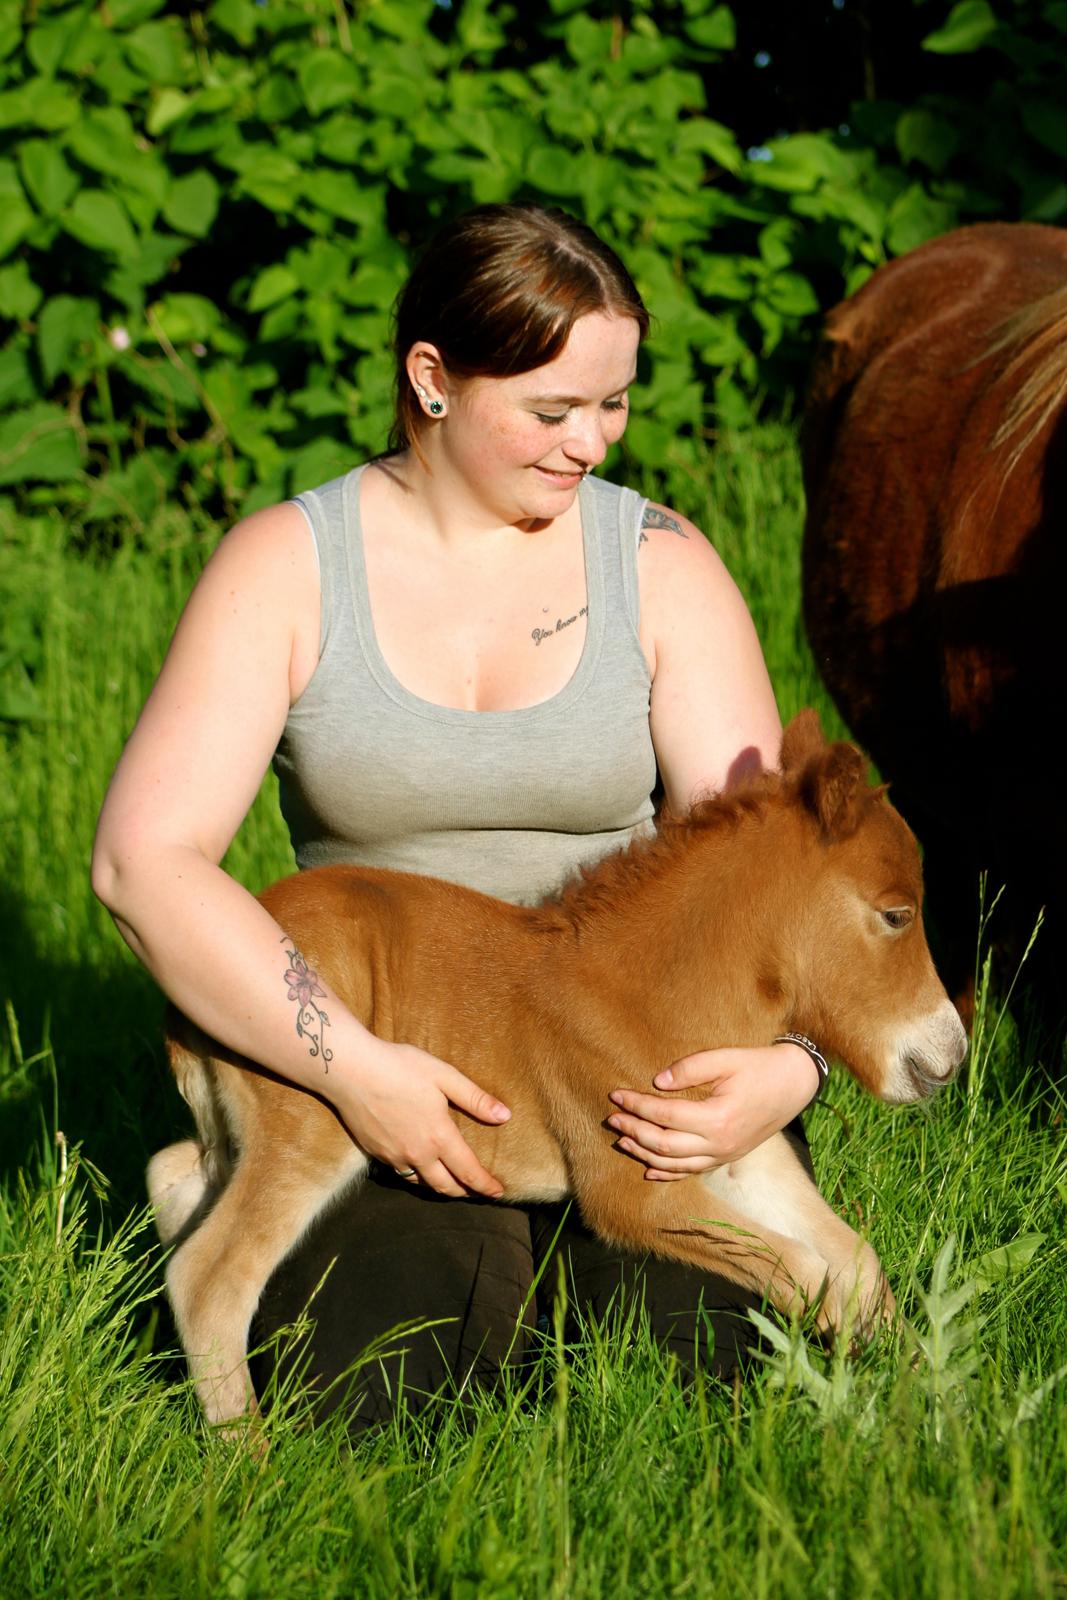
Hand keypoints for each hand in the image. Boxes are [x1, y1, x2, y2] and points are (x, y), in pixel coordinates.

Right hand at [331, 1040, 510, 1198]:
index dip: (485, 1185)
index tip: (498, 1193)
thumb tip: (504, 1115)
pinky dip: (414, 1176)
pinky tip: (416, 1168)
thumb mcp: (443, 1076)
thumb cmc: (399, 1067)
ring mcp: (394, 1157)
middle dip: (464, 1192)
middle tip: (476, 1193)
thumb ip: (475, 1098)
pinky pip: (400, 1173)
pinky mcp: (375, 1153)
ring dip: (438, 1187)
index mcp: (439, 1136)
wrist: (350, 1071)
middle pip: (445, 1186)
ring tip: (449, 1183)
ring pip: (420, 1183)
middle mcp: (418, 1154)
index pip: (469, 1171)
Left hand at [606, 1042, 819, 1180]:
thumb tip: (657, 1082)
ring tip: (622, 1140)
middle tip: (611, 1118)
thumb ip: (690, 1069)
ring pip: (674, 1164)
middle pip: (663, 1144)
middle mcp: (718, 1144)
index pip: (664, 1115)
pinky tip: (649, 1170)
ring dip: (644, 1153)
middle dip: (633, 1131)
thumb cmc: (759, 1066)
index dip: (636, 1105)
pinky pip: (692, 1171)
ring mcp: (723, 1155)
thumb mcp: (726, 1058)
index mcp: (717, 1118)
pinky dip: (668, 1173)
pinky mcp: (727, 1157)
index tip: (616, 1095)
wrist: (795, 1084)